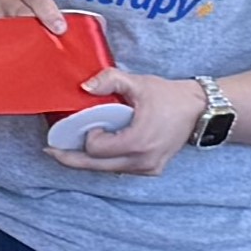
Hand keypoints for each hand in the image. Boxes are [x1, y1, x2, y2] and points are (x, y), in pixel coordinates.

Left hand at [53, 66, 204, 179]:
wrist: (200, 111)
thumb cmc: (170, 97)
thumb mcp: (139, 83)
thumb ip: (110, 80)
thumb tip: (84, 87)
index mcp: (138, 141)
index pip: (96, 149)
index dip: (86, 136)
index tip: (91, 124)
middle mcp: (142, 161)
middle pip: (94, 167)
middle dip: (71, 159)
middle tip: (51, 151)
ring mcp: (147, 169)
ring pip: (106, 170)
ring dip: (89, 160)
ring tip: (73, 148)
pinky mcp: (150, 170)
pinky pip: (119, 169)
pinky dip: (106, 161)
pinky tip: (99, 150)